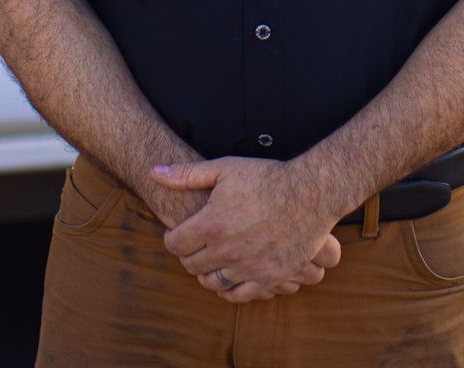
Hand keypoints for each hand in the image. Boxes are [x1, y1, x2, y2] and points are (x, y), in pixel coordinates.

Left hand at [152, 157, 343, 301]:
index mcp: (212, 224)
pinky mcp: (269, 278)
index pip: (176, 244)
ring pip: (212, 282)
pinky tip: (230, 276)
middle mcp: (227, 250)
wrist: (310, 193)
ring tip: (212, 259)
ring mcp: (248, 267)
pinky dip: (229, 289)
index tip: (178, 234)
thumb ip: (185, 174)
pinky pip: (238, 295)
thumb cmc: (266, 177)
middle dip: (189, 255)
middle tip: (196, 245)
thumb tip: (153, 171)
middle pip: (192, 265)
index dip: (173, 238)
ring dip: (207, 272)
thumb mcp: (224, 169)